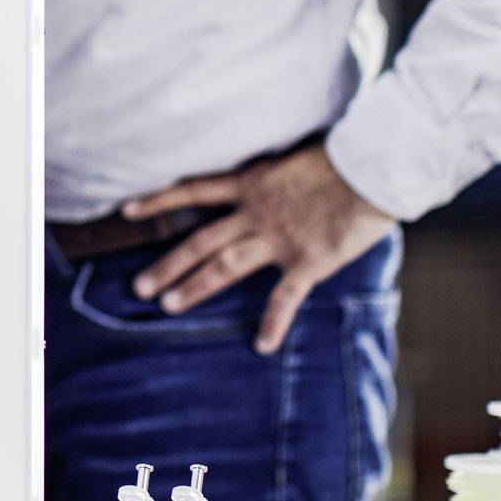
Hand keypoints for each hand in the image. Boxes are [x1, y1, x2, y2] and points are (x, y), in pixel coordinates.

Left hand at [121, 143, 395, 354]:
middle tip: (139, 286)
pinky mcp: (308, 260)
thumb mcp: (293, 156)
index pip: (193, 190)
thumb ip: (274, 174)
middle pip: (200, 241)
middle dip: (168, 264)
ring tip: (168, 306)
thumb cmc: (342, 154)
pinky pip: (284, 297)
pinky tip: (261, 345)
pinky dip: (273, 322)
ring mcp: (278, 239)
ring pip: (225, 267)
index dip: (158, 200)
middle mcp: (256, 213)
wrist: (373, 165)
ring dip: (195, 288)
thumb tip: (267, 180)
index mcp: (251, 184)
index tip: (127, 209)